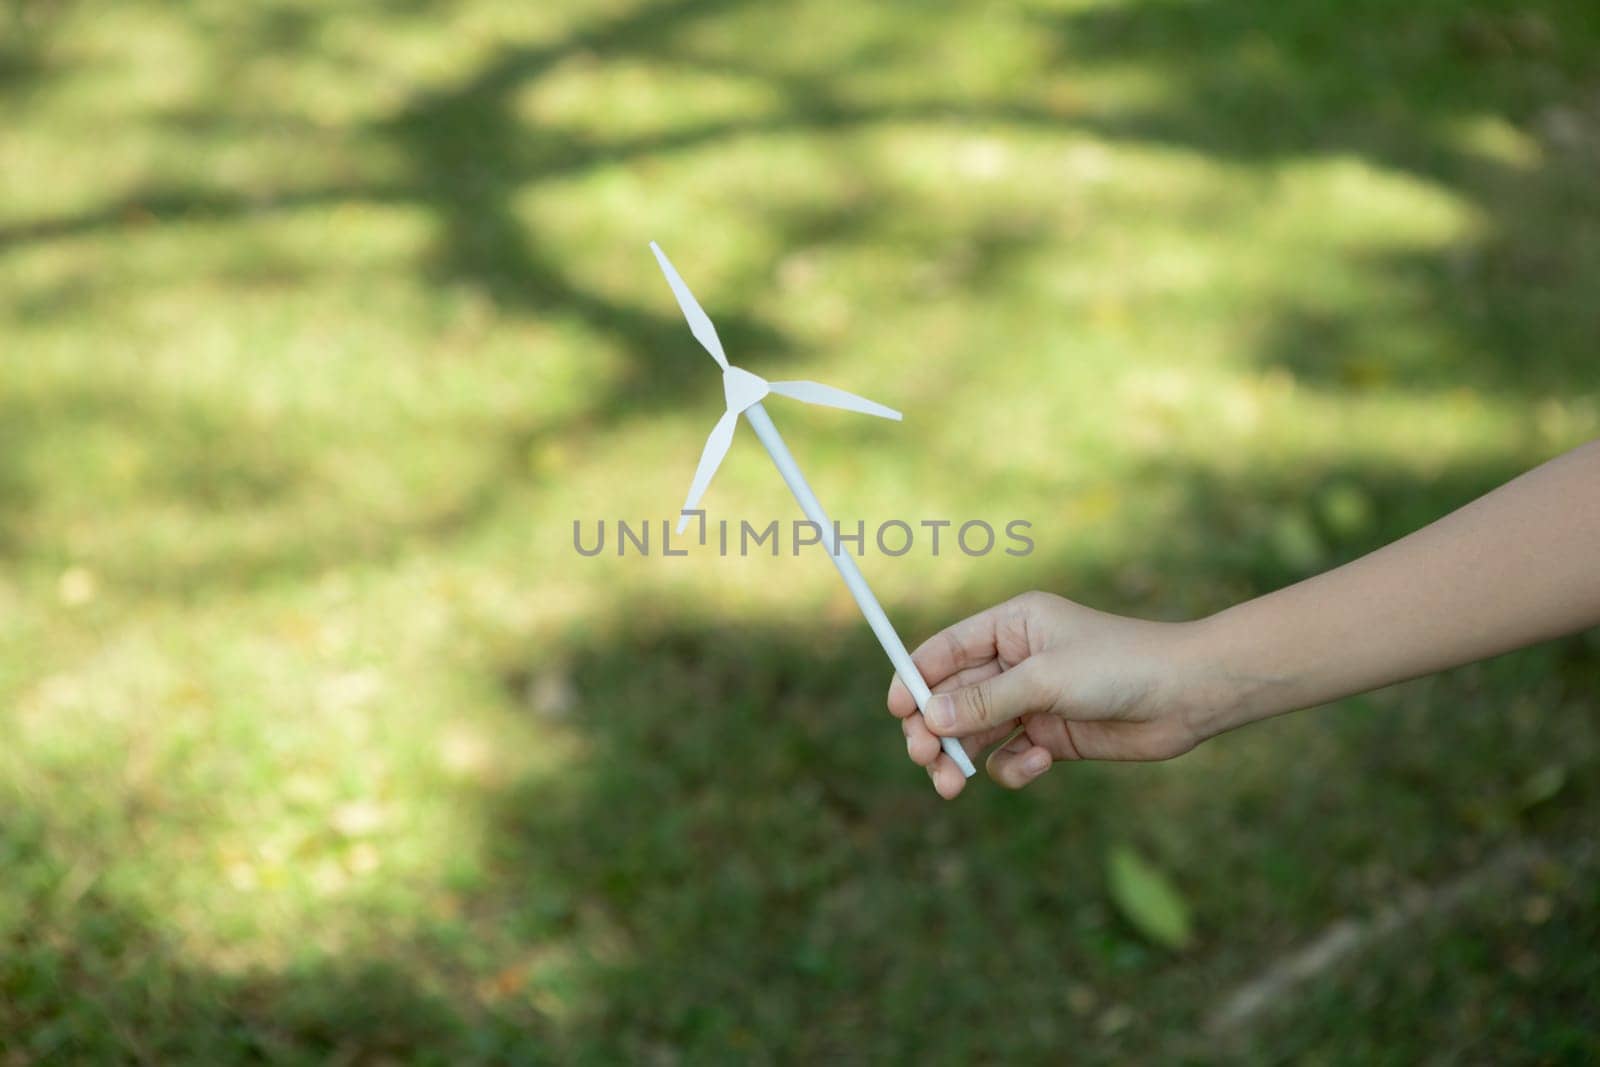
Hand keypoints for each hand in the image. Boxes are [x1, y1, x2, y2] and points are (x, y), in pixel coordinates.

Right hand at [887, 591, 1219, 798]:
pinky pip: (1010, 756)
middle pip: (952, 697)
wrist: (1187, 696)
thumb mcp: (1043, 679)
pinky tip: (1037, 764)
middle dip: (933, 729)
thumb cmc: (1118, 666)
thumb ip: (983, 701)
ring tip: (952, 783)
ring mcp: (1033, 700)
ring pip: (975, 733)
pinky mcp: (1053, 736)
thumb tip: (928, 718)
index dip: (914, 679)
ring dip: (960, 757)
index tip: (895, 712)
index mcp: (1011, 626)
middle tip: (925, 758)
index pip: (945, 650)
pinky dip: (1013, 766)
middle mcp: (1016, 660)